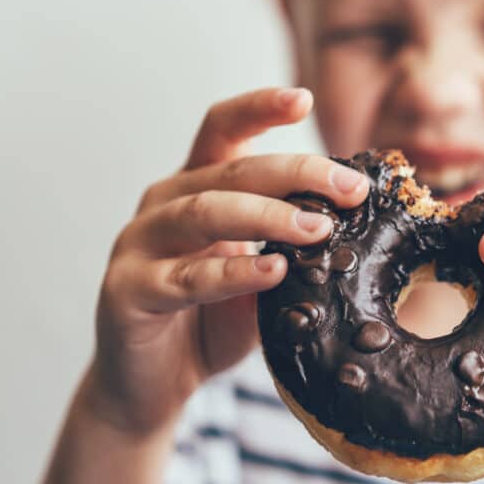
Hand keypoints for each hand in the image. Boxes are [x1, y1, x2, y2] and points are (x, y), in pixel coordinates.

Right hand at [85, 87, 368, 434]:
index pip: (222, 130)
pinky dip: (233, 272)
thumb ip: (290, 246)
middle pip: (229, 169)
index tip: (302, 98)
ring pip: (204, 212)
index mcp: (194, 187)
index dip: (258, 107)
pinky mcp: (127, 290)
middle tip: (350, 189)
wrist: (153, 385)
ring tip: (320, 227)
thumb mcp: (261, 275)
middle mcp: (162, 204)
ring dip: (267, 216)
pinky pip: (185, 277)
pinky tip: (274, 270)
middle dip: (296, 173)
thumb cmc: (211, 321)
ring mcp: (138, 244)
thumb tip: (356, 223)